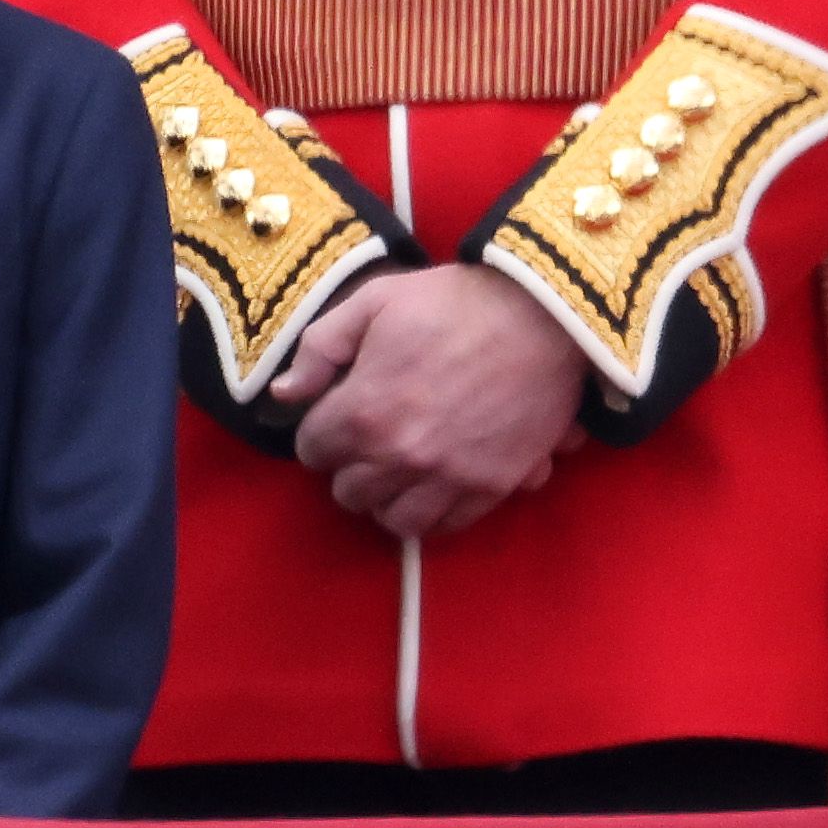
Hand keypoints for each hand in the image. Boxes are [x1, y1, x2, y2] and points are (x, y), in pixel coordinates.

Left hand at [272, 263, 590, 541]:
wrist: (544, 315)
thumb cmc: (452, 302)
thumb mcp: (371, 303)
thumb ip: (318, 350)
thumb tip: (282, 393)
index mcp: (361, 411)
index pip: (312, 451)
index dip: (318, 432)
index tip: (334, 418)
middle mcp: (400, 455)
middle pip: (348, 492)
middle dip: (348, 467)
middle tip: (363, 445)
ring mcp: (449, 476)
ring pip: (394, 520)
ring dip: (386, 499)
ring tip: (394, 473)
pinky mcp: (493, 485)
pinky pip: (449, 525)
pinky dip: (434, 513)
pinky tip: (433, 487)